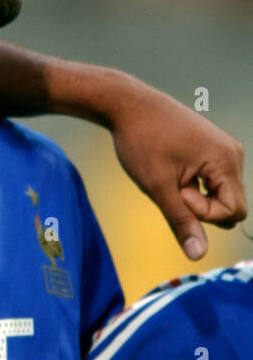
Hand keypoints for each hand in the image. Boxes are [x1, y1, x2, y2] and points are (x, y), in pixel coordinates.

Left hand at [108, 78, 245, 258]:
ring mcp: (223, 149)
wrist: (127, 104)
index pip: (233, 211)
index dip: (202, 212)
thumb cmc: (140, 142)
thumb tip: (198, 255)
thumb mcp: (158, 187)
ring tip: (167, 174)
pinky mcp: (212, 147)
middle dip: (198, 204)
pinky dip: (191, 182)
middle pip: (229, 203)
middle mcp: (233, 154)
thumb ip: (180, 221)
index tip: (174, 193)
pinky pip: (210, 179)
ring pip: (218, 192)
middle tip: (169, 184)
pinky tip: (169, 168)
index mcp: (227, 161)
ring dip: (192, 194)